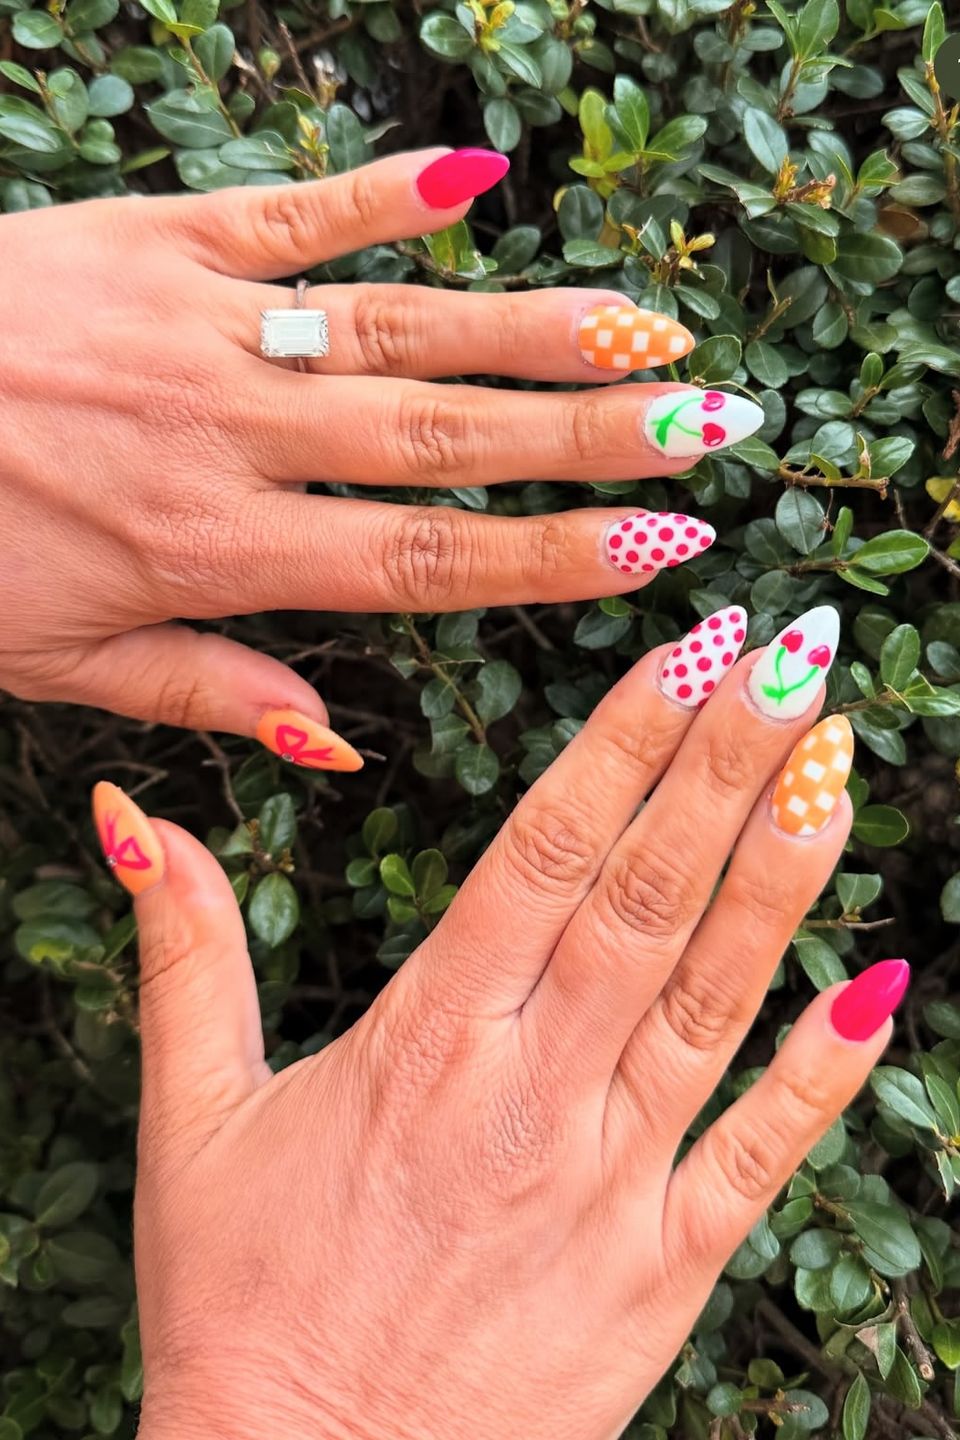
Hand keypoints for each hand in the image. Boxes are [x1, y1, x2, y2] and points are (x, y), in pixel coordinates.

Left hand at [0, 147, 763, 770]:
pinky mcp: (152, 238)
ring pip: (396, 328)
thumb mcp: (61, 665)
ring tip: (645, 332)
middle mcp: (229, 439)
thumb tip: (334, 743)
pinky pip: (288, 216)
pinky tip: (480, 181)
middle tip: (708, 424)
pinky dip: (382, 195)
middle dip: (589, 436)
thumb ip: (209, 691)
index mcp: (214, 553)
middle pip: (444, 440)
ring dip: (531, 330)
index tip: (661, 549)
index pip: (422, 562)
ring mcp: (196, 328)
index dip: (551, 557)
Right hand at [91, 603, 901, 1439]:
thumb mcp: (193, 1119)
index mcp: (427, 1040)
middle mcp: (533, 1091)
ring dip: (782, 873)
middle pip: (646, 895)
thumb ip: (183, 955)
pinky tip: (880, 981)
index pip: (544, 852)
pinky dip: (825, 1068)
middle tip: (791, 654)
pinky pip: (761, 1154)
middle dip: (727, 763)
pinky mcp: (662, 1270)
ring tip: (836, 761)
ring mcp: (611, 1180)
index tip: (686, 652)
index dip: (623, 742)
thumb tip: (140, 817)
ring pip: (716, 997)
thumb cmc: (242, 1305)